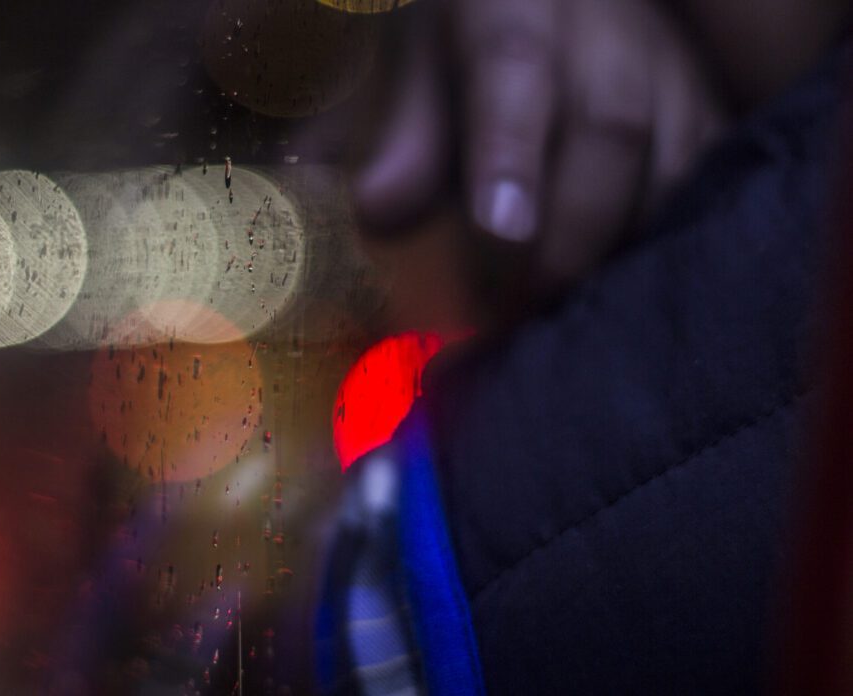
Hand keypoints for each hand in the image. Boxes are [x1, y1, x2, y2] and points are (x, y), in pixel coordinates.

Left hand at [354, 0, 722, 290]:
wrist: (549, 6)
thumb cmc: (468, 43)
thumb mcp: (416, 69)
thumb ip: (405, 136)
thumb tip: (380, 212)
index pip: (512, 64)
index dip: (509, 152)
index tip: (500, 233)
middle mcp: (603, 18)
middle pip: (608, 122)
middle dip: (565, 232)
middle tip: (514, 309)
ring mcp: (669, 56)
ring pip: (674, 157)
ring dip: (619, 247)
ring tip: (564, 311)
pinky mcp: (708, 98)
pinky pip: (709, 175)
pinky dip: (668, 238)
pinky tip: (623, 284)